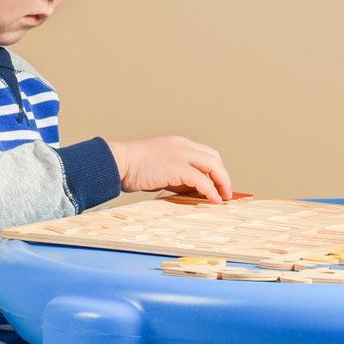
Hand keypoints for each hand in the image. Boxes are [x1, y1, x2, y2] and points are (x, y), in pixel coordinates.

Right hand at [106, 135, 233, 201]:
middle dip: (223, 176)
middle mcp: (182, 146)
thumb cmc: (132, 168)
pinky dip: (211, 191)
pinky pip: (201, 180)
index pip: (205, 153)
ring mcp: (180, 154)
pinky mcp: (177, 168)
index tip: (219, 183)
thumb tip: (191, 191)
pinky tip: (214, 200)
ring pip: (213, 166)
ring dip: (222, 183)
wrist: (117, 162)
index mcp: (178, 143)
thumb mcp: (159, 168)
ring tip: (224, 198)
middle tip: (226, 192)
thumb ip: (176, 176)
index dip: (216, 169)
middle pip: (214, 158)